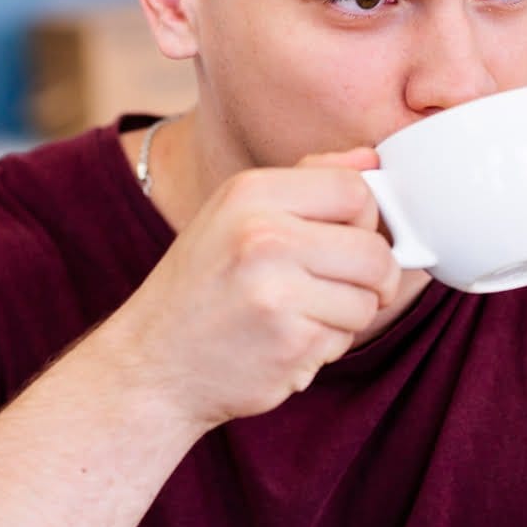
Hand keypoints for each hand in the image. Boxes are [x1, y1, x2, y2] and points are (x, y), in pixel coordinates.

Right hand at [104, 148, 400, 430]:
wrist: (151, 364)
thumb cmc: (202, 287)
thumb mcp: (237, 214)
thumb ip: (306, 182)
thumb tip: (371, 161)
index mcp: (251, 192)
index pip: (355, 191)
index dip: (367, 220)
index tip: (351, 240)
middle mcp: (262, 235)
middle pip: (374, 249)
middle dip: (373, 276)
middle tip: (342, 288)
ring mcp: (276, 290)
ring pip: (369, 298)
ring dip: (349, 315)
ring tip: (302, 315)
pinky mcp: (289, 341)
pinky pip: (346, 338)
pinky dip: (327, 346)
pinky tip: (287, 342)